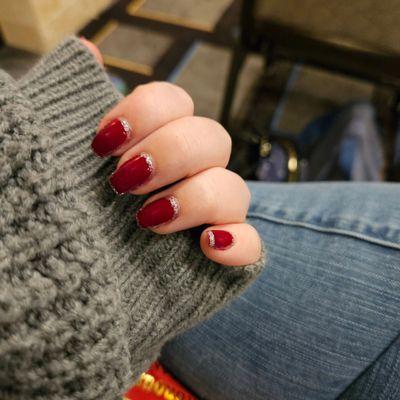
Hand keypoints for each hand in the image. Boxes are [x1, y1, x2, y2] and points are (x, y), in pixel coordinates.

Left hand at [82, 39, 261, 265]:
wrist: (86, 273)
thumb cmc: (79, 212)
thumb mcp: (71, 160)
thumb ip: (83, 112)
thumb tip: (88, 52)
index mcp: (162, 143)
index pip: (175, 102)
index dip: (145, 113)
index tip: (103, 144)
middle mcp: (193, 173)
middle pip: (213, 138)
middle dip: (171, 153)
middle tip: (125, 181)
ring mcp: (212, 215)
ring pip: (235, 191)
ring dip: (195, 199)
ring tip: (148, 220)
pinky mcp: (222, 255)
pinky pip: (252, 246)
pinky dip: (238, 244)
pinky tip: (209, 246)